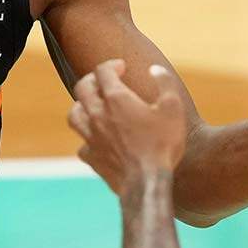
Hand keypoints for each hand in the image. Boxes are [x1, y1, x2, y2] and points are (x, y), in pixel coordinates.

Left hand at [68, 60, 188, 192]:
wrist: (146, 182)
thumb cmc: (162, 144)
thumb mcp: (173, 108)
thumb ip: (164, 83)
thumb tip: (154, 69)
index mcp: (116, 99)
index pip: (103, 72)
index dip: (111, 65)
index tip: (120, 67)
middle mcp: (97, 115)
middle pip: (82, 88)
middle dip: (92, 80)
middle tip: (104, 81)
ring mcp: (90, 137)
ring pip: (74, 114)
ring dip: (82, 106)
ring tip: (92, 106)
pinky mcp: (91, 157)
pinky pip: (82, 144)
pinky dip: (87, 138)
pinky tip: (97, 140)